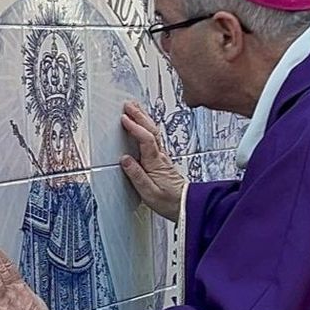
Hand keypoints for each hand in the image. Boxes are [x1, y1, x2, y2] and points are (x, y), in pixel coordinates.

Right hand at [118, 101, 185, 222]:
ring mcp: (162, 156)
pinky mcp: (162, 159)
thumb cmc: (168, 201)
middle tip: (128, 104)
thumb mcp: (149, 193)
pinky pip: (154, 138)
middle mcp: (160, 156)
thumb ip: (136, 175)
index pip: (146, 139)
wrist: (185, 205)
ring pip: (154, 132)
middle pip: (151, 130)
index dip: (135, 128)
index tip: (124, 119)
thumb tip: (125, 160)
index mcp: (156, 163)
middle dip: (139, 116)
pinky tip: (144, 125)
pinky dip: (147, 127)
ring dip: (144, 118)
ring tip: (134, 109)